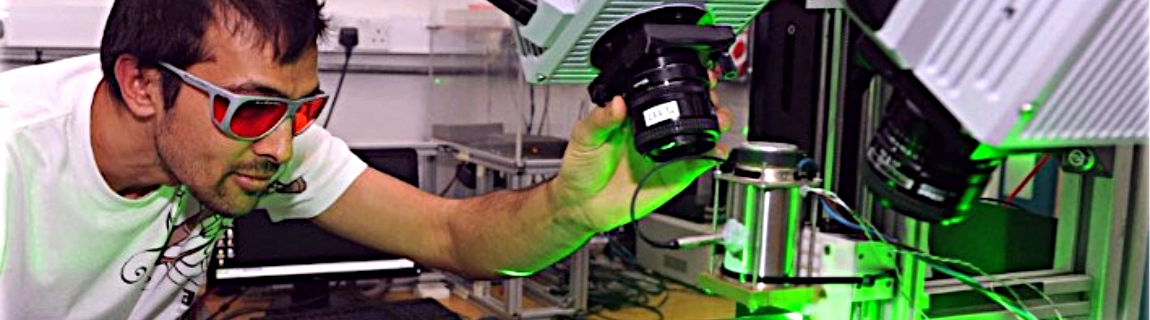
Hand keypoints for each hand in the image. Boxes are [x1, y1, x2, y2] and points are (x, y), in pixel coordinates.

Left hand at [551, 77, 732, 232]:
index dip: (679, 81)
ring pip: (700, 133)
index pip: (661, 93)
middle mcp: (654, 130)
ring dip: (715, 123)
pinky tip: (716, 149)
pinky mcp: (674, 174)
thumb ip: (600, 119)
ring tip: (719, 118)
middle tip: (711, 96)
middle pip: (689, 109)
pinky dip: (713, 156)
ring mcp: (667, 151)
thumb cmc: (581, 167)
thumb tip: (617, 102)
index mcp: (634, 116)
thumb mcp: (584, 136)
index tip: (690, 74)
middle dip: (706, 99)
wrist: (583, 203)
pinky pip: (699, 162)